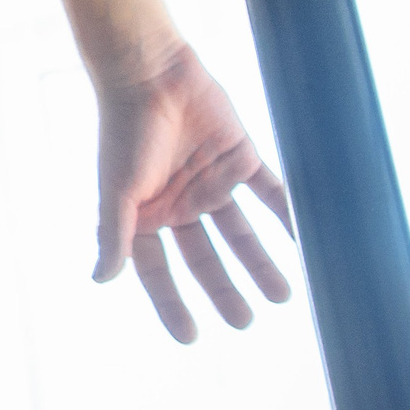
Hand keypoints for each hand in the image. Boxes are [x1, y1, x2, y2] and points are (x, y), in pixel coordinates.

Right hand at [92, 40, 295, 341]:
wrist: (150, 71)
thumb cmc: (125, 129)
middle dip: (225, 290)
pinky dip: (288, 217)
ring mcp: (210, 182)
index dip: (172, 303)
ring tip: (283, 296)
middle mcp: (178, 203)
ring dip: (261, 263)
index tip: (191, 338)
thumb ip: (113, 235)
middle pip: (205, 258)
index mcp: (144, 214)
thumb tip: (101, 280)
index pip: (159, 270)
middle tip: (246, 321)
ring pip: (240, 233)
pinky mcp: (239, 158)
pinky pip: (270, 194)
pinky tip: (307, 241)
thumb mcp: (117, 189)